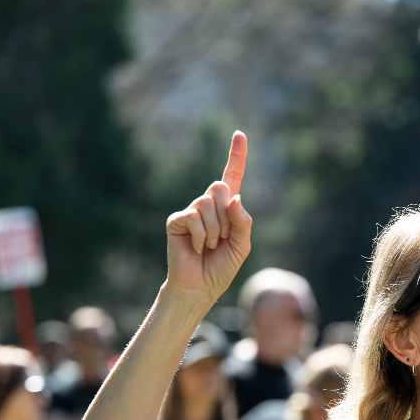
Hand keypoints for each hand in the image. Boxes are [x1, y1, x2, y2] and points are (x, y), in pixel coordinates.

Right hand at [165, 131, 251, 302]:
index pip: (232, 176)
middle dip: (227, 215)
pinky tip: (197, 247)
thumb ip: (243, 221)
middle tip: (223, 237)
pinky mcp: (176, 221)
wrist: (201, 286)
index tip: (239, 133)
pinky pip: (194, 217)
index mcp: (226, 208)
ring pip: (207, 203)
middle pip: (220, 187)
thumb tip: (235, 197)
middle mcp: (207, 204)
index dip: (236, 155)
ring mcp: (190, 211)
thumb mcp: (242, 244)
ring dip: (216, 229)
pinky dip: (202, 235)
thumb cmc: (222, 265)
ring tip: (210, 245)